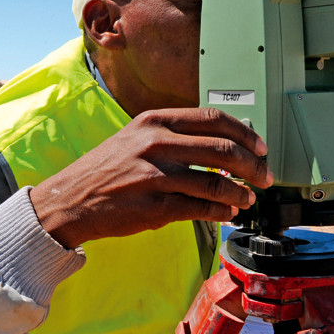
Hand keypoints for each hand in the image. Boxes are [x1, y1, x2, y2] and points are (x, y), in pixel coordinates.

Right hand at [30, 107, 273, 248]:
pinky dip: (221, 213)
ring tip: (246, 200)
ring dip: (241, 194)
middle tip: (264, 177)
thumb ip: (173, 138)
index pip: (214, 120)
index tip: (260, 147)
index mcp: (153, 121)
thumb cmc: (104, 170)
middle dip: (254, 166)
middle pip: (224, 150)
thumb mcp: (134, 138)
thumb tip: (220, 147)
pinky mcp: (155, 206)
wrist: (69, 199)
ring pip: (218, 184)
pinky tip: (226, 213)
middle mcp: (156, 144)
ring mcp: (156, 176)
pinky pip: (202, 209)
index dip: (246, 134)